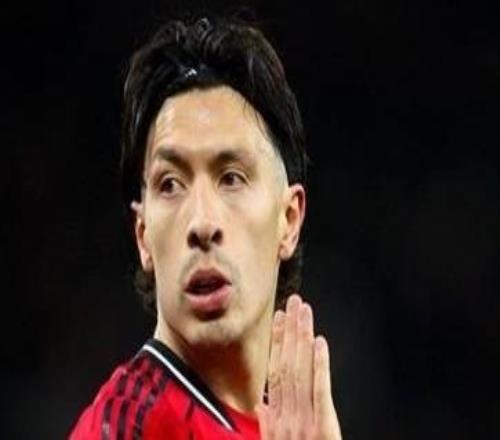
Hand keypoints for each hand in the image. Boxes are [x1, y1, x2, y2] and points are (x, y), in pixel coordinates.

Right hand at [256, 294, 341, 439]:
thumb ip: (266, 425)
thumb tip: (261, 404)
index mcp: (275, 419)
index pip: (275, 371)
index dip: (278, 342)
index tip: (280, 319)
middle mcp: (287, 415)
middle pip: (288, 364)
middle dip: (291, 331)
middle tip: (295, 302)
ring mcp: (304, 421)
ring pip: (301, 371)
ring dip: (303, 339)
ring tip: (305, 312)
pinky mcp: (323, 428)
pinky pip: (320, 392)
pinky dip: (320, 366)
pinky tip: (319, 343)